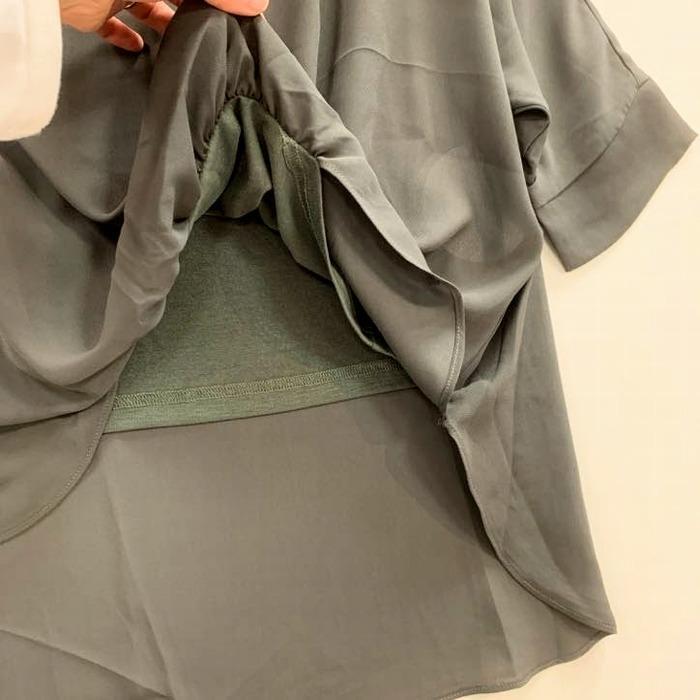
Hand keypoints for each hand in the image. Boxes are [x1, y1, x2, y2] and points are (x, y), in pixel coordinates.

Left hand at [59, 0, 268, 51]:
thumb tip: (259, 3)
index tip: (242, 13)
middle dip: (196, 9)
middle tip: (221, 33)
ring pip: (147, 4)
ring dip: (167, 24)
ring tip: (190, 45)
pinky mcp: (88, 9)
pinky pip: (111, 25)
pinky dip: (126, 38)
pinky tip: (141, 50)